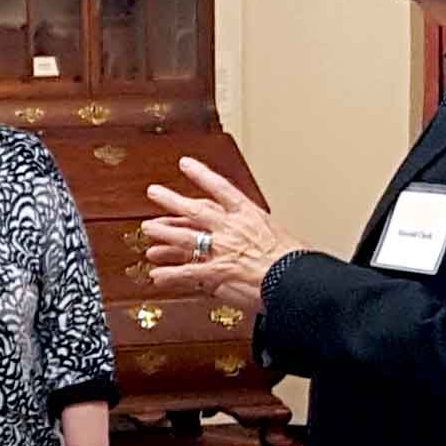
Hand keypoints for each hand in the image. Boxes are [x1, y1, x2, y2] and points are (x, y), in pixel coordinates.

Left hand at [143, 158, 300, 313]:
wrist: (296, 281)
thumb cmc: (295, 262)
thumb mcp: (280, 236)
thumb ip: (259, 234)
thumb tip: (254, 238)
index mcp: (249, 215)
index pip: (221, 188)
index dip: (201, 175)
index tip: (186, 164)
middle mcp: (231, 229)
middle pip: (195, 209)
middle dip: (171, 200)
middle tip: (155, 192)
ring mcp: (221, 249)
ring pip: (185, 237)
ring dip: (164, 233)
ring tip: (148, 229)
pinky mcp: (216, 273)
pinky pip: (186, 272)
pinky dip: (169, 275)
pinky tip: (156, 275)